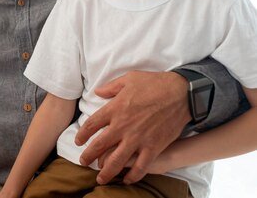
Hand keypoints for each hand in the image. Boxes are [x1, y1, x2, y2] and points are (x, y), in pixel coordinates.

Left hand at [75, 70, 189, 183]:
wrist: (181, 93)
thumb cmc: (154, 83)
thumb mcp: (128, 79)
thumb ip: (111, 87)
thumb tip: (98, 92)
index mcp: (114, 109)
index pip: (91, 125)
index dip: (82, 134)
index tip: (78, 141)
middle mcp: (122, 126)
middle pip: (99, 145)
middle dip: (88, 156)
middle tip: (83, 162)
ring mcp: (138, 139)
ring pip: (116, 160)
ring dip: (106, 171)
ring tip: (99, 178)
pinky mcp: (153, 147)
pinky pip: (140, 166)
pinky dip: (133, 175)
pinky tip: (127, 180)